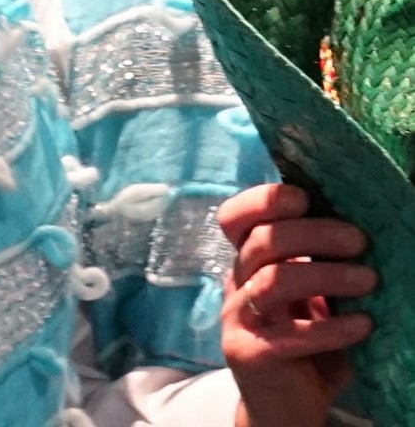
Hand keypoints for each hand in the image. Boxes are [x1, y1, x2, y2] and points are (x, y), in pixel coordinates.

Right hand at [219, 183, 376, 426]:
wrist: (284, 408)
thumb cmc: (308, 347)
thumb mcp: (314, 300)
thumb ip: (322, 267)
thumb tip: (364, 231)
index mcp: (249, 265)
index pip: (235, 218)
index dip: (262, 201)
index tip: (306, 198)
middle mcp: (237, 285)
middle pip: (262, 241)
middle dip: (313, 233)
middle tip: (359, 241)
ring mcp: (239, 319)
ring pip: (274, 280)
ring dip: (326, 275)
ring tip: (370, 281)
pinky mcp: (249, 353)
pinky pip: (290, 334)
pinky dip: (332, 327)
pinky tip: (363, 325)